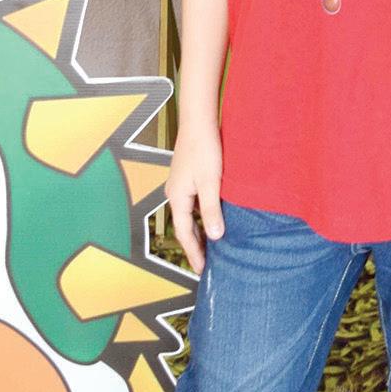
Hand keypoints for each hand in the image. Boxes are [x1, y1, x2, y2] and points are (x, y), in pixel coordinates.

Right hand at [166, 119, 224, 274]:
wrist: (198, 120)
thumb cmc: (204, 149)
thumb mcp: (211, 183)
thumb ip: (212, 210)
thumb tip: (216, 237)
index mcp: (177, 198)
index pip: (184, 234)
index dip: (194, 253)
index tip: (202, 271)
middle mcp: (175, 193)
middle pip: (185, 227)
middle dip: (195, 246)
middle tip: (206, 265)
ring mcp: (180, 184)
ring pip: (189, 215)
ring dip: (199, 231)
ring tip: (212, 247)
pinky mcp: (188, 176)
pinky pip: (193, 204)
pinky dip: (202, 216)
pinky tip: (214, 218)